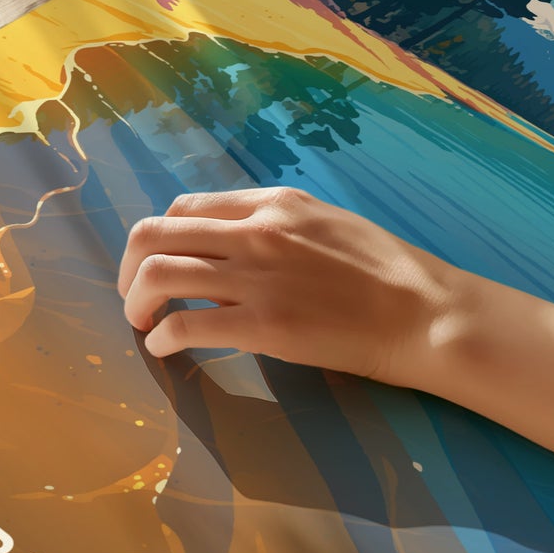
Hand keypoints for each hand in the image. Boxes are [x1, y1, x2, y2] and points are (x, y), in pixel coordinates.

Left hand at [118, 186, 461, 383]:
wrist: (423, 311)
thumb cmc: (385, 272)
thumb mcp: (325, 225)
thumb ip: (274, 230)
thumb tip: (228, 257)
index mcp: (272, 203)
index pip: (186, 207)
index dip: (160, 237)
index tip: (159, 264)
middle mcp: (256, 231)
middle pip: (154, 233)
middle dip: (130, 268)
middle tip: (135, 297)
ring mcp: (257, 277)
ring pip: (158, 273)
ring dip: (136, 302)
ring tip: (142, 324)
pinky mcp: (263, 324)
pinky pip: (185, 324)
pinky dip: (163, 337)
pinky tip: (166, 349)